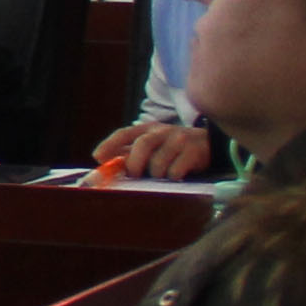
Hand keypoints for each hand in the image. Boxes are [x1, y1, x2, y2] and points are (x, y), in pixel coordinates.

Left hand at [90, 120, 213, 181]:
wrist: (207, 144)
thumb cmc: (171, 148)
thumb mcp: (151, 146)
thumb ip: (130, 154)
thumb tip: (104, 166)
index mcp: (146, 129)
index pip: (124, 133)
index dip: (109, 144)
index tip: (97, 157)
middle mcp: (162, 131)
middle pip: (142, 145)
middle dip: (134, 164)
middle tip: (135, 175)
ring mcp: (179, 139)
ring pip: (159, 161)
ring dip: (155, 173)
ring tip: (160, 175)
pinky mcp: (194, 151)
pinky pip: (176, 170)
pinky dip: (171, 177)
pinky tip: (176, 176)